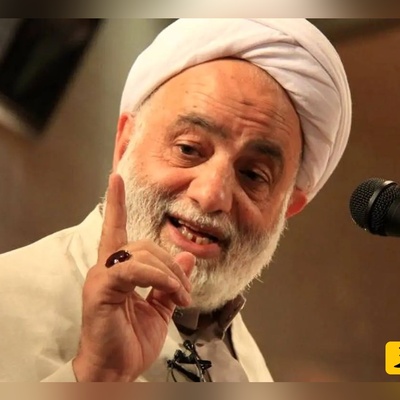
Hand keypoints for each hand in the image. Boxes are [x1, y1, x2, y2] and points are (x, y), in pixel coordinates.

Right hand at [72, 173, 194, 381]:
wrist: (116, 371)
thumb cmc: (131, 340)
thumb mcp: (159, 308)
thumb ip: (170, 281)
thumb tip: (187, 256)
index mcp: (118, 269)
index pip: (116, 229)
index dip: (116, 204)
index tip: (115, 178)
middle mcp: (106, 267)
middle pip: (144, 244)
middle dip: (172, 264)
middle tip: (187, 289)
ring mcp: (101, 277)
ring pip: (142, 254)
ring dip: (170, 273)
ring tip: (182, 296)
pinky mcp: (101, 289)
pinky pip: (135, 270)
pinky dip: (160, 279)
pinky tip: (172, 293)